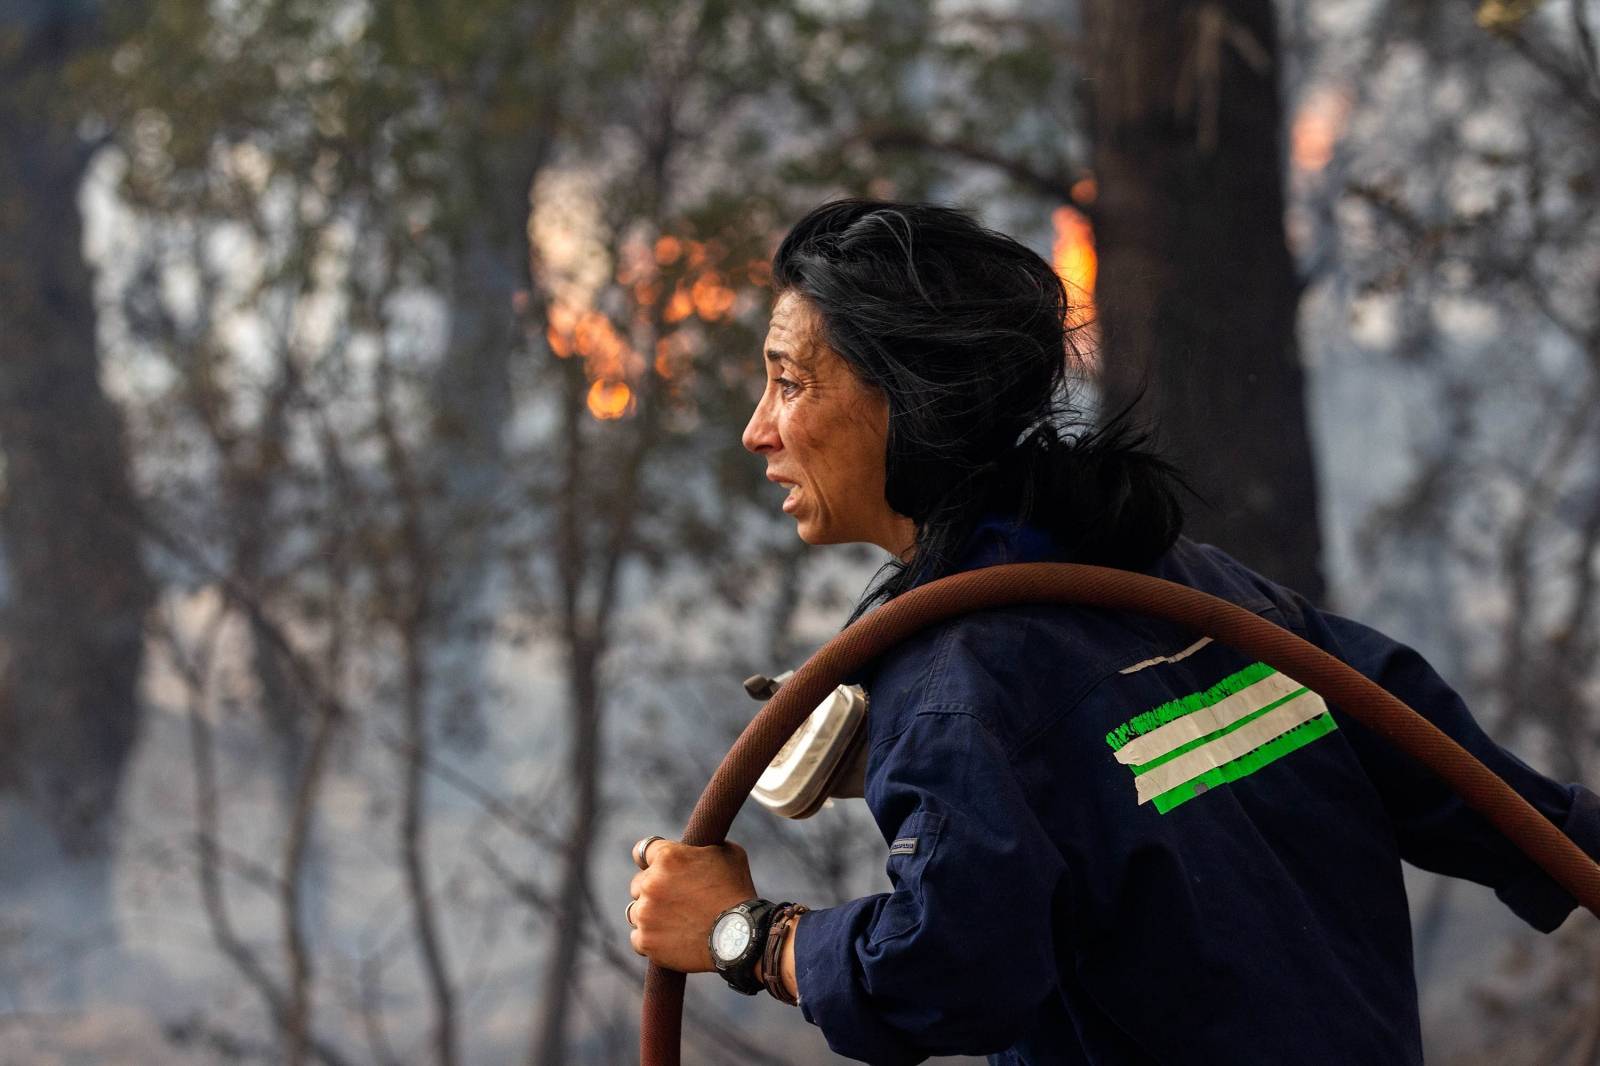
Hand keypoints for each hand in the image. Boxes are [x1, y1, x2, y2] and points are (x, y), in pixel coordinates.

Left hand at [628, 838, 757, 972]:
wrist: (742, 937)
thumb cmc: (738, 892)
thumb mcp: (728, 853)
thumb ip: (704, 847)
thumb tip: (697, 848)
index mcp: (668, 857)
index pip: (643, 851)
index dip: (651, 859)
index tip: (656, 867)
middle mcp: (651, 882)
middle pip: (637, 884)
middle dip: (653, 890)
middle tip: (675, 900)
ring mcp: (646, 913)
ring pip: (636, 911)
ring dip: (650, 915)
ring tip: (674, 922)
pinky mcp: (646, 940)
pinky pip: (638, 938)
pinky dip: (651, 939)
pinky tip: (670, 939)